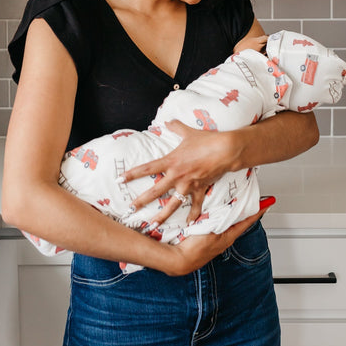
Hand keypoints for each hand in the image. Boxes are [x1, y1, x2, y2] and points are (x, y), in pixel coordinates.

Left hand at [122, 119, 239, 225]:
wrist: (225, 150)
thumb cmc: (206, 140)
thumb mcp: (188, 132)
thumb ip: (176, 127)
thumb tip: (168, 120)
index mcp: (171, 161)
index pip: (147, 168)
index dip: (132, 174)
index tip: (120, 180)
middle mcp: (177, 175)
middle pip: (155, 191)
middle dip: (142, 201)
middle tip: (130, 210)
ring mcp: (188, 185)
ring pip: (172, 204)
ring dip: (162, 216)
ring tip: (153, 225)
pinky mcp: (200, 189)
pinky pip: (195, 205)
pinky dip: (192, 215)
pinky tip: (188, 223)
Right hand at [159, 209, 264, 275]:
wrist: (179, 259)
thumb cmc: (195, 248)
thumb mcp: (212, 230)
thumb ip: (222, 219)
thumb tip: (233, 209)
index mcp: (228, 236)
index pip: (247, 220)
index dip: (258, 210)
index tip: (268, 202)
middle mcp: (224, 239)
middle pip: (239, 221)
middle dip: (245, 209)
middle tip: (252, 198)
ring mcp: (215, 240)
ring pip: (227, 222)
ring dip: (231, 213)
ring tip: (232, 201)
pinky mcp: (205, 240)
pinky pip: (216, 226)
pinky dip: (219, 217)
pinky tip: (212, 211)